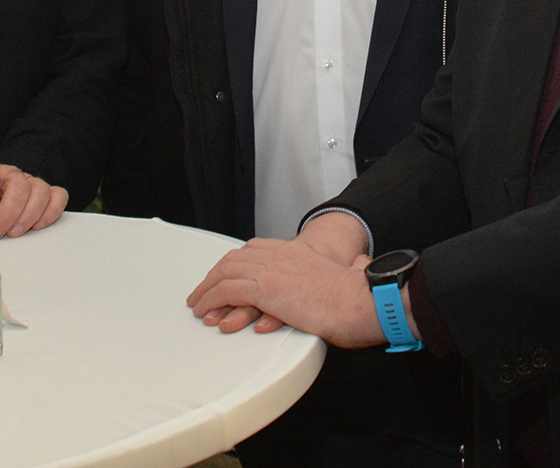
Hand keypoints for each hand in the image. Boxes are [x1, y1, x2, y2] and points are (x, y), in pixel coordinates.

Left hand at [0, 156, 67, 240]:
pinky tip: (38, 226)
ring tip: (15, 234)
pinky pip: (57, 195)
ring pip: (39, 189)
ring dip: (29, 214)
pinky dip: (52, 210)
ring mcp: (28, 180)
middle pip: (17, 185)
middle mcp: (8, 172)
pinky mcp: (43, 191)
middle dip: (6, 214)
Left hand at [187, 236, 382, 348]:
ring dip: (207, 289)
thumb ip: (347, 271)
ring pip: (225, 273)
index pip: (255, 248)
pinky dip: (211, 300)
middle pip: (235, 259)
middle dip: (215, 275)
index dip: (236, 261)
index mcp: (296, 253)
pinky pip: (226, 292)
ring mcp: (270, 271)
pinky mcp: (264, 289)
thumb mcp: (347, 277)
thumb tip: (361, 266)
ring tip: (198, 304)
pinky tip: (204, 311)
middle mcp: (280, 257)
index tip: (226, 273)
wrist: (359, 300)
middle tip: (204, 291)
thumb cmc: (357, 296)